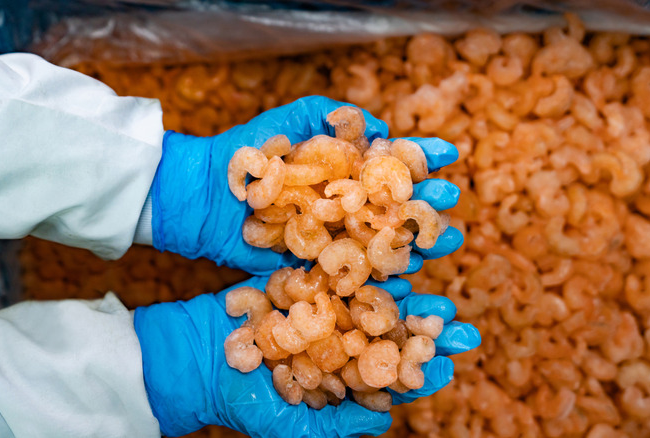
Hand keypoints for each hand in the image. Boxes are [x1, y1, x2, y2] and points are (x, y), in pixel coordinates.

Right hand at [133, 276, 480, 437]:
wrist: (189, 357)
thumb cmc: (239, 400)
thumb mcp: (290, 426)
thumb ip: (338, 426)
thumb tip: (388, 420)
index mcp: (341, 368)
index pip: (392, 363)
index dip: (424, 356)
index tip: (457, 350)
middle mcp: (336, 331)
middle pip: (390, 321)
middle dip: (425, 315)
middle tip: (460, 312)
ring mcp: (316, 300)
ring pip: (369, 283)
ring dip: (404, 270)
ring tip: (436, 259)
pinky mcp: (295, 271)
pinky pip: (331, 257)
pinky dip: (358, 243)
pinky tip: (386, 231)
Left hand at [150, 96, 462, 275]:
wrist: (206, 195)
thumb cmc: (249, 151)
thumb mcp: (292, 119)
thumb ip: (333, 114)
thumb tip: (382, 129)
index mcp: (343, 168)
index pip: (391, 161)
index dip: (421, 156)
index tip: (449, 153)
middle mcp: (344, 204)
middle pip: (396, 204)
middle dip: (427, 201)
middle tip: (449, 200)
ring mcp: (333, 237)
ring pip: (384, 242)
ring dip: (418, 240)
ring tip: (446, 238)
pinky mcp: (318, 267)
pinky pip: (357, 274)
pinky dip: (386, 277)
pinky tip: (413, 274)